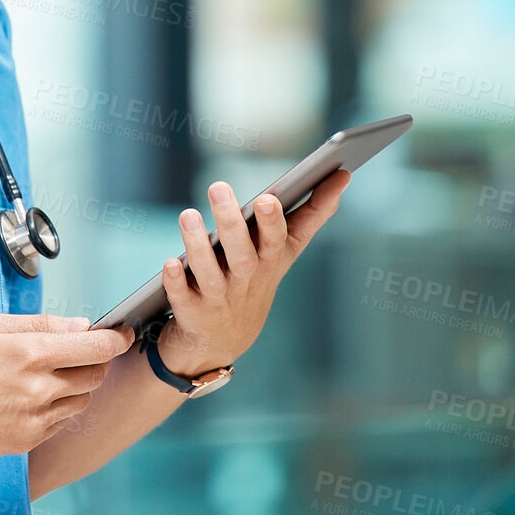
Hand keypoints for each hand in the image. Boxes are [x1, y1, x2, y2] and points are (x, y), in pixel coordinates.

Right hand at [0, 313, 133, 462]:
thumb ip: (40, 324)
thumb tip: (80, 325)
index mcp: (28, 353)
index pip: (96, 348)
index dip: (116, 339)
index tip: (122, 333)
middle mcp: (36, 389)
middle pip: (95, 375)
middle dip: (96, 360)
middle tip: (81, 351)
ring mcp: (32, 420)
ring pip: (80, 400)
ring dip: (76, 385)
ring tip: (47, 374)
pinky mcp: (25, 441)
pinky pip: (60, 422)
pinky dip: (57, 407)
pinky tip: (31, 396)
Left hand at [155, 169, 351, 377]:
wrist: (224, 339)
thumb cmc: (256, 275)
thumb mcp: (285, 248)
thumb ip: (314, 213)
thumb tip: (344, 175)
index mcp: (270, 260)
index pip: (277, 239)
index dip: (273, 221)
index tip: (267, 198)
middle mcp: (246, 280)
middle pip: (241, 253)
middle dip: (231, 223)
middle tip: (217, 186)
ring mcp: (219, 298)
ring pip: (209, 273)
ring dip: (197, 245)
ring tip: (187, 215)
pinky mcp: (192, 312)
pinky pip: (183, 297)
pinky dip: (177, 281)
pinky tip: (170, 263)